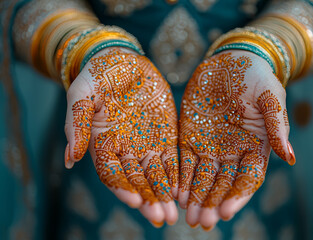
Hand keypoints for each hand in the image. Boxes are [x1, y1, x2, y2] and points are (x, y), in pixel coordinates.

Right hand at [64, 47, 178, 225]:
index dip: (122, 187)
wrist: (124, 61)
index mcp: (102, 144)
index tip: (135, 200)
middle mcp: (125, 149)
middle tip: (160, 218)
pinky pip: (172, 158)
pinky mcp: (165, 135)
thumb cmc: (98, 76)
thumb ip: (76, 125)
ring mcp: (146, 144)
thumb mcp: (82, 94)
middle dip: (148, 200)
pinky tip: (183, 190)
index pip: (112, 173)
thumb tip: (70, 159)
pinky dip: (177, 175)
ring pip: (156, 175)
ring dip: (164, 194)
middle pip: (136, 180)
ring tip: (173, 214)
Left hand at [178, 50, 294, 229]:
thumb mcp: (271, 97)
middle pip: (223, 183)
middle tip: (202, 221)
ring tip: (188, 215)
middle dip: (213, 203)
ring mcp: (211, 146)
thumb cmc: (256, 77)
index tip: (226, 211)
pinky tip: (175, 193)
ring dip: (196, 197)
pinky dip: (181, 178)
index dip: (238, 195)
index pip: (248, 178)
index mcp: (255, 146)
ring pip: (203, 177)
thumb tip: (289, 157)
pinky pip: (185, 161)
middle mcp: (233, 152)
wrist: (230, 60)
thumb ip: (277, 126)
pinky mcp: (191, 136)